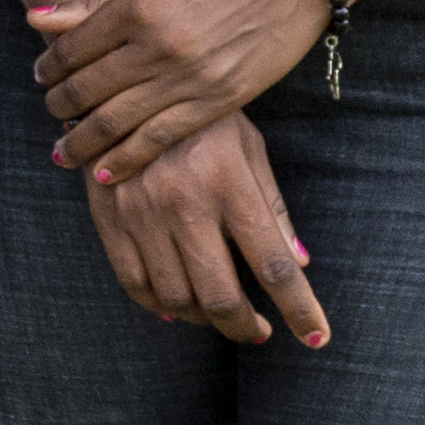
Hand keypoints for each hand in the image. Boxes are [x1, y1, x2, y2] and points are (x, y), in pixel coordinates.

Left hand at [26, 0, 331, 179]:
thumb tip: (35, 18)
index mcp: (138, 6)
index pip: (72, 48)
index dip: (50, 65)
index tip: (42, 74)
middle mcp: (159, 46)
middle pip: (88, 89)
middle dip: (60, 105)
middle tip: (51, 109)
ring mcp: (190, 78)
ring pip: (117, 121)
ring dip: (81, 141)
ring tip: (62, 152)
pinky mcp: (220, 101)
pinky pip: (161, 139)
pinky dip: (127, 159)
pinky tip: (103, 171)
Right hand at [83, 111, 328, 346]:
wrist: (123, 86)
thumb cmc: (200, 119)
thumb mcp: (248, 147)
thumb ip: (272, 206)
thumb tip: (298, 264)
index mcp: (229, 183)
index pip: (272, 263)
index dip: (300, 309)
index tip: (317, 338)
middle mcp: (184, 203)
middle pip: (220, 294)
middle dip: (243, 327)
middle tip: (257, 332)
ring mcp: (142, 213)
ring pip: (176, 297)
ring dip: (204, 317)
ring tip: (218, 312)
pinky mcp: (108, 218)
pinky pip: (135, 283)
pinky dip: (159, 304)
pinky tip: (177, 305)